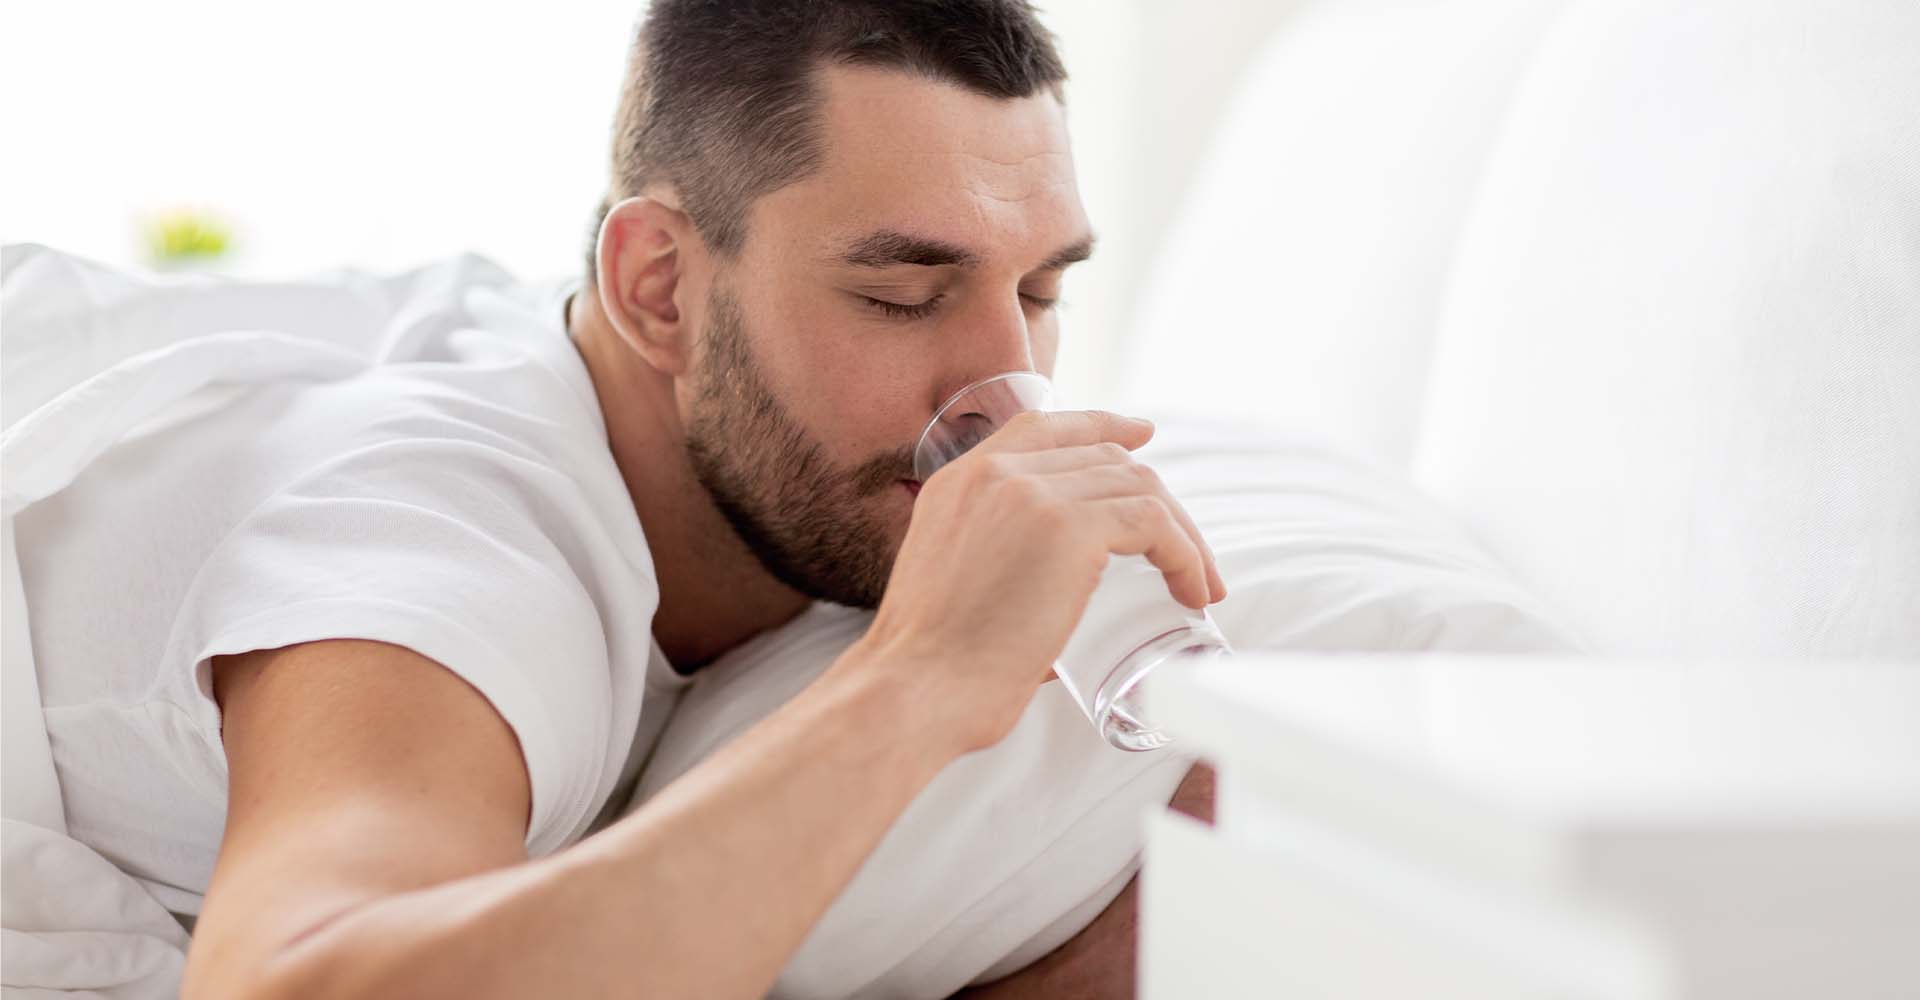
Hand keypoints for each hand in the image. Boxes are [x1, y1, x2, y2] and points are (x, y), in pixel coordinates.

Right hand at [844, 409, 1226, 754]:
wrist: (914, 689)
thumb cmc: (932, 667)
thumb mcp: (955, 583)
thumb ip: (1002, 562)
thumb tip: (1059, 594)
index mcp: (960, 481)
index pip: (1042, 426)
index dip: (1101, 425)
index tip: (1141, 434)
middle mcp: (992, 472)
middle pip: (1104, 458)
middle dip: (1157, 501)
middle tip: (1186, 550)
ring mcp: (1030, 493)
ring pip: (1137, 487)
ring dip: (1181, 535)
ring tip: (1197, 582)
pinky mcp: (1068, 527)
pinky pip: (1152, 523)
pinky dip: (1184, 555)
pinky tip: (1191, 589)